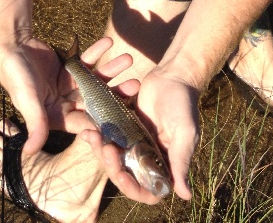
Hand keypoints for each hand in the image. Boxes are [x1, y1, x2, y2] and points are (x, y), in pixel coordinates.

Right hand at [0, 36, 138, 156]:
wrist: (10, 46)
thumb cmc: (15, 76)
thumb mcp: (27, 100)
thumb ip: (35, 124)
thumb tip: (29, 153)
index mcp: (55, 117)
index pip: (83, 123)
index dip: (104, 122)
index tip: (125, 118)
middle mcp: (63, 104)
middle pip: (95, 100)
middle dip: (115, 92)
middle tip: (135, 84)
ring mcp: (67, 85)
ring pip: (94, 80)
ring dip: (110, 70)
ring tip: (128, 59)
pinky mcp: (67, 68)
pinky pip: (85, 61)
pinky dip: (97, 52)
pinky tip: (108, 42)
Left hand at [80, 65, 198, 202]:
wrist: (173, 75)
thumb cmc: (184, 103)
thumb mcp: (185, 132)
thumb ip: (181, 161)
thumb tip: (186, 196)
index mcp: (165, 164)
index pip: (147, 190)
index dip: (133, 189)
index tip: (122, 176)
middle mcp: (149, 158)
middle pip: (125, 174)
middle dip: (112, 165)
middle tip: (106, 147)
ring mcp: (136, 143)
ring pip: (113, 158)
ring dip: (100, 151)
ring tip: (91, 135)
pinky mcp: (125, 127)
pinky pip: (109, 138)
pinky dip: (97, 137)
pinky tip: (86, 130)